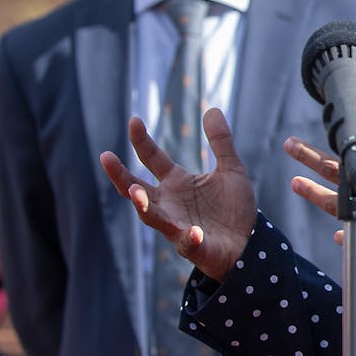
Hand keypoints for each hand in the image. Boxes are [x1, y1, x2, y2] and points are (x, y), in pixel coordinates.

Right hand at [100, 109, 257, 281]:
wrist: (249, 243)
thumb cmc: (234, 208)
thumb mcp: (231, 169)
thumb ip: (220, 142)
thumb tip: (212, 108)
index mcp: (177, 183)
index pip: (152, 159)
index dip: (141, 141)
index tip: (134, 120)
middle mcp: (169, 204)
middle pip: (136, 190)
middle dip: (121, 176)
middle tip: (106, 157)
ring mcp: (178, 226)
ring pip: (152, 218)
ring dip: (143, 207)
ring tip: (137, 194)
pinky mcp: (194, 247)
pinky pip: (187, 243)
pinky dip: (188, 237)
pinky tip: (192, 231)